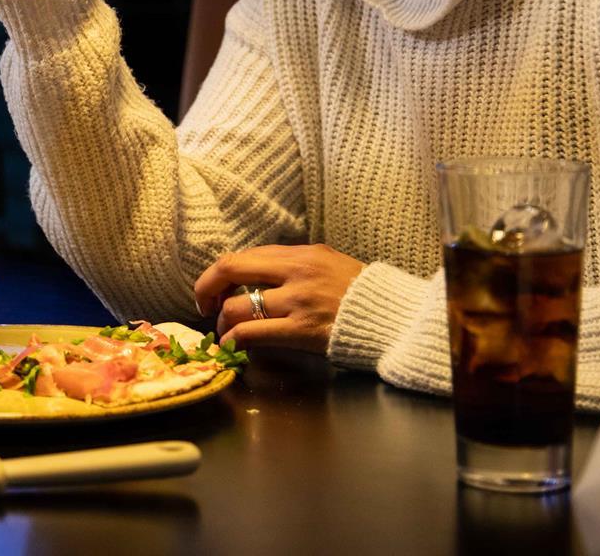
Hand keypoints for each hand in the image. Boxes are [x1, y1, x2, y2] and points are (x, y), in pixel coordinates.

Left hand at [192, 244, 366, 353]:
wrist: (395, 319)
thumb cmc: (362, 296)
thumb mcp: (330, 265)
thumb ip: (295, 266)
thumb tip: (259, 275)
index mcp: (303, 253)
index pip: (246, 255)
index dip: (221, 273)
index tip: (216, 289)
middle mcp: (297, 271)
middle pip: (230, 268)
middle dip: (207, 288)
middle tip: (204, 307)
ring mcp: (298, 301)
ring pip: (237, 306)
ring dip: (223, 322)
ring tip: (226, 332)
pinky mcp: (302, 330)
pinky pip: (252, 332)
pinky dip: (234, 339)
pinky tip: (233, 346)